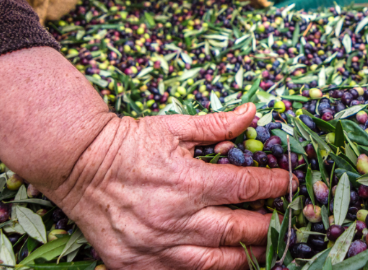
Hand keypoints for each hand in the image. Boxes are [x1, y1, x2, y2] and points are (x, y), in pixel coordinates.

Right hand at [0, 48, 293, 269]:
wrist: (79, 164)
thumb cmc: (130, 143)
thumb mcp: (173, 127)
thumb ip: (217, 125)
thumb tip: (254, 112)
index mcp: (187, 180)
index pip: (245, 187)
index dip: (272, 186)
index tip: (288, 184)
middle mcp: (175, 217)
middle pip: (237, 231)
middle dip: (267, 227)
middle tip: (282, 222)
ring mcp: (156, 246)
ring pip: (215, 263)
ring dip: (245, 256)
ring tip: (262, 249)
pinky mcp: (137, 263)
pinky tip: (221, 264)